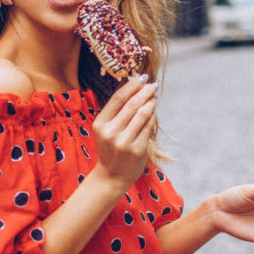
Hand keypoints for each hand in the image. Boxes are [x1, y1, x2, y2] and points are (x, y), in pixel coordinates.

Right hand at [91, 75, 157, 190]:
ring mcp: (124, 142)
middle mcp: (111, 132)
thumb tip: (135, 85)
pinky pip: (148, 127)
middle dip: (145, 91)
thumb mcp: (106, 129)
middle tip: (152, 85)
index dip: (131, 85)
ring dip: (151, 102)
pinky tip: (153, 112)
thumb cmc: (111, 148)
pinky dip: (152, 117)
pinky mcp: (137, 149)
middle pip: (132, 104)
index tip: (141, 78)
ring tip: (153, 97)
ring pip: (143, 114)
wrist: (111, 175)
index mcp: (100, 124)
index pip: (118, 98)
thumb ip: (118, 110)